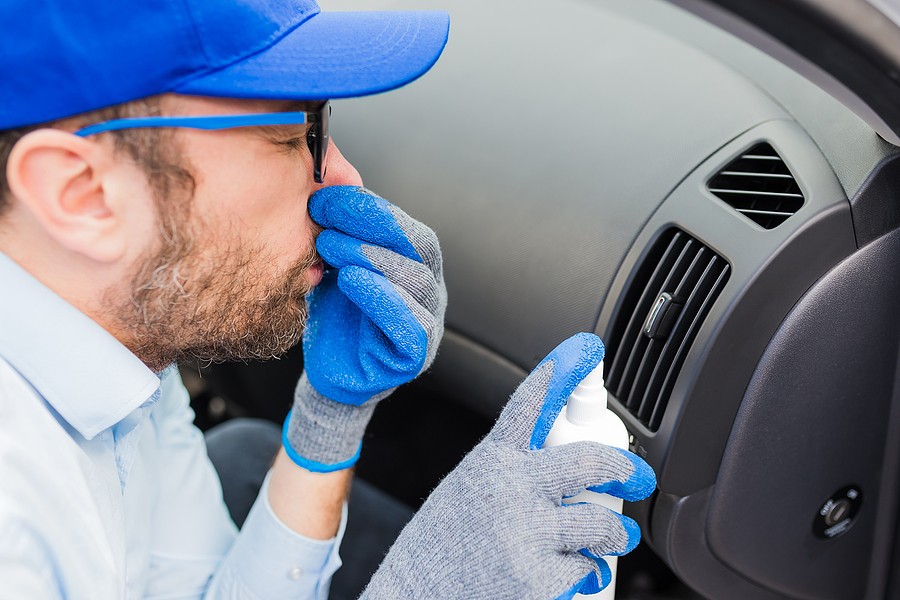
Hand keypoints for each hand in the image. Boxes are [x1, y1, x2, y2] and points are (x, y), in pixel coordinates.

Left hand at [283, 186, 445, 471]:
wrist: (330, 372)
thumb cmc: (337, 315)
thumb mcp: (334, 266)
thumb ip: (339, 233)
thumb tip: (323, 183)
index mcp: (415, 262)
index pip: (403, 226)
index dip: (368, 207)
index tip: (325, 195)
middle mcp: (428, 287)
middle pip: (417, 246)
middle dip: (373, 224)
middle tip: (327, 214)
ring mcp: (428, 320)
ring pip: (415, 280)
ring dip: (373, 257)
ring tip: (331, 246)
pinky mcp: (415, 354)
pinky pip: (409, 323)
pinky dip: (382, 298)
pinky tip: (352, 281)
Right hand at [361, 333, 656, 598]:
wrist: (413, 599)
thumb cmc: (438, 548)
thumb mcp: (466, 489)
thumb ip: (508, 471)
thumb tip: (557, 466)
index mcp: (491, 461)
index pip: (530, 402)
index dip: (562, 370)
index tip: (586, 348)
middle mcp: (511, 489)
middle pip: (589, 461)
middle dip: (625, 467)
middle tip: (638, 476)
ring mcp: (526, 534)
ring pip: (600, 523)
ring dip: (614, 532)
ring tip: (615, 537)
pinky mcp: (538, 581)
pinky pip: (586, 569)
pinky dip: (587, 573)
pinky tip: (576, 575)